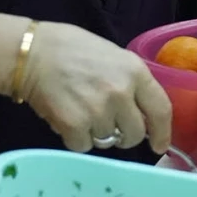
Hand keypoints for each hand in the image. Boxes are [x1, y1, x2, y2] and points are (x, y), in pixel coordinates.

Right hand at [17, 22, 172, 153]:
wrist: (33, 52)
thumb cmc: (74, 50)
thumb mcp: (116, 57)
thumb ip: (133, 83)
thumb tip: (143, 112)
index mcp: (136, 72)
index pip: (161, 109)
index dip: (163, 133)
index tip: (160, 146)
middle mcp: (121, 93)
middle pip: (135, 133)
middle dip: (125, 135)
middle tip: (110, 126)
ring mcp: (98, 110)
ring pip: (107, 141)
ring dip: (96, 133)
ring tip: (82, 111)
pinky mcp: (73, 124)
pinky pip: (83, 145)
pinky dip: (76, 138)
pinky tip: (67, 118)